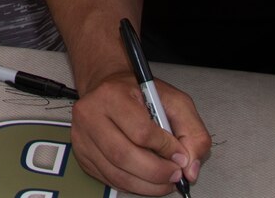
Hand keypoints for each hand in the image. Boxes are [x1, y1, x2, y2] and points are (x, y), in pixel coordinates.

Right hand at [72, 69, 210, 195]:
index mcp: (112, 95)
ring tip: (165, 180)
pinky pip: (110, 180)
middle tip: (176, 174)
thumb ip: (192, 131)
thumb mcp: (174, 101)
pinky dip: (133, 185)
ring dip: (147, 185)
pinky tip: (147, 180)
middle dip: (156, 172)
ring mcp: (82, 137)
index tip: (180, 155)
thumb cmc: (139, 94)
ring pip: (117, 173)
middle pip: (124, 156)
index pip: (141, 131)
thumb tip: (190, 168)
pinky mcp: (82, 155)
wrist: (108, 88)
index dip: (165, 149)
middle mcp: (91, 115)